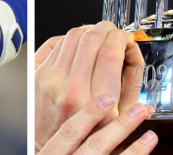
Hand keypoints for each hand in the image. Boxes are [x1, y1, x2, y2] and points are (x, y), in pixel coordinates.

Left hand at [35, 21, 145, 151]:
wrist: (44, 149)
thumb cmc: (79, 142)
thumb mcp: (116, 125)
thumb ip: (132, 94)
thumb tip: (137, 64)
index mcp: (95, 100)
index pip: (111, 50)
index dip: (122, 38)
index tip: (126, 41)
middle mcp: (70, 87)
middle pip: (92, 37)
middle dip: (107, 30)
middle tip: (113, 35)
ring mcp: (49, 79)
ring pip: (72, 36)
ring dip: (88, 32)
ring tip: (96, 41)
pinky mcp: (35, 76)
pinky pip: (53, 43)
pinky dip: (68, 39)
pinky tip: (76, 48)